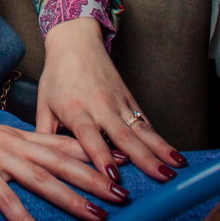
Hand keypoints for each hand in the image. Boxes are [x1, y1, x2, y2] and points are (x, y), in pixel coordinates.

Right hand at [0, 81, 130, 220]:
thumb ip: (14, 148)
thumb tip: (37, 162)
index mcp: (16, 136)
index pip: (63, 144)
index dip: (94, 153)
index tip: (124, 163)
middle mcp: (12, 143)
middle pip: (61, 161)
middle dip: (95, 177)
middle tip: (125, 195)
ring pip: (41, 179)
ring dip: (71, 198)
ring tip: (97, 217)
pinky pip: (6, 198)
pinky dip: (26, 218)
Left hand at [37, 18, 185, 185]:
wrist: (75, 42)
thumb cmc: (57, 75)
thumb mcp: (44, 103)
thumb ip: (45, 134)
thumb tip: (43, 162)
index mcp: (75, 109)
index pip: (89, 136)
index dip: (100, 156)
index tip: (112, 176)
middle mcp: (99, 106)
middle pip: (123, 135)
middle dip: (143, 159)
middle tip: (160, 178)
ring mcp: (117, 102)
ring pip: (140, 129)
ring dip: (159, 149)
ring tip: (176, 167)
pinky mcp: (129, 98)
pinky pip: (145, 122)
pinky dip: (159, 139)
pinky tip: (172, 155)